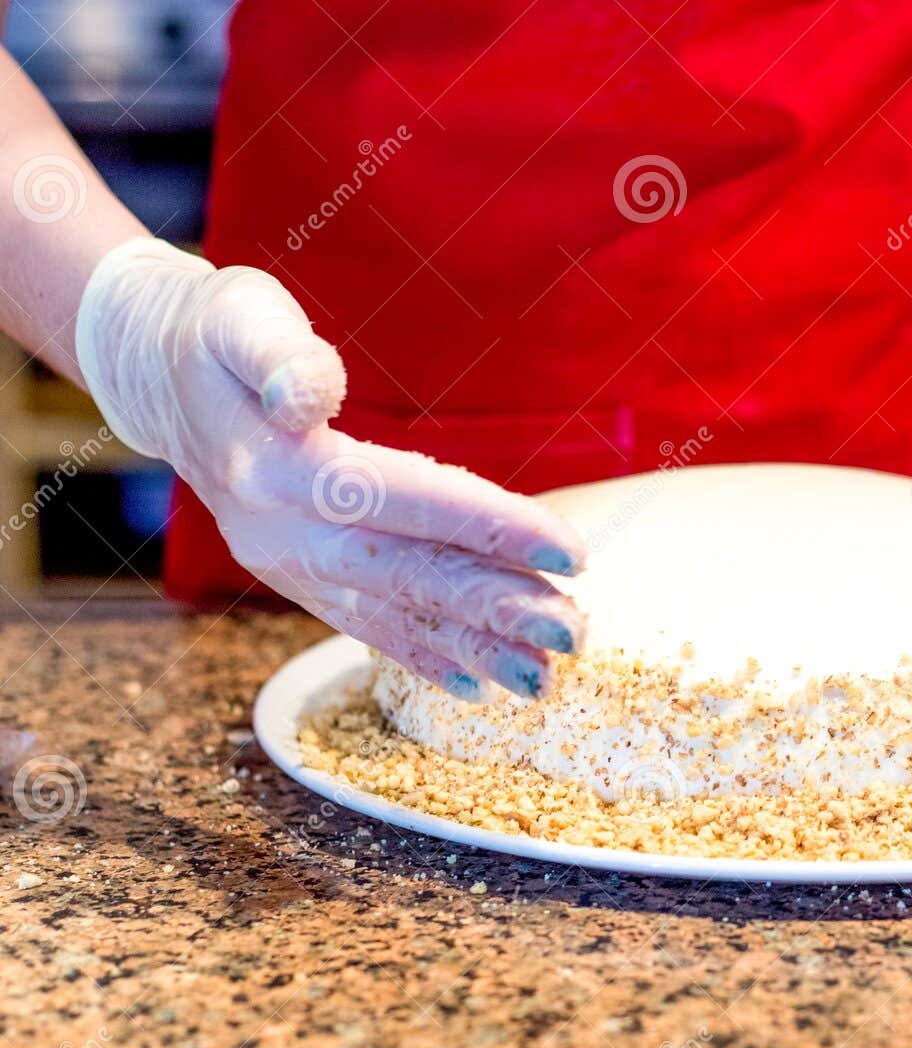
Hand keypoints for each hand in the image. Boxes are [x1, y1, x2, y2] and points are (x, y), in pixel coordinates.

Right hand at [75, 238, 584, 696]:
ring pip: (395, 613)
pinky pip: (366, 625)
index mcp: (282, 469)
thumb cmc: (215, 334)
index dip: (491, 527)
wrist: (153, 377)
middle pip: (411, 576)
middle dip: (499, 609)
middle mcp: (285, 532)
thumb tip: (307, 396)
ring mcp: (288, 564)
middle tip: (575, 634)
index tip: (569, 553)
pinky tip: (476, 685)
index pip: (408, 501)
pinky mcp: (296, 579)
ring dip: (473, 649)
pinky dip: (421, 657)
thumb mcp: (240, 316)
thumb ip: (281, 355)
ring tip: (542, 679)